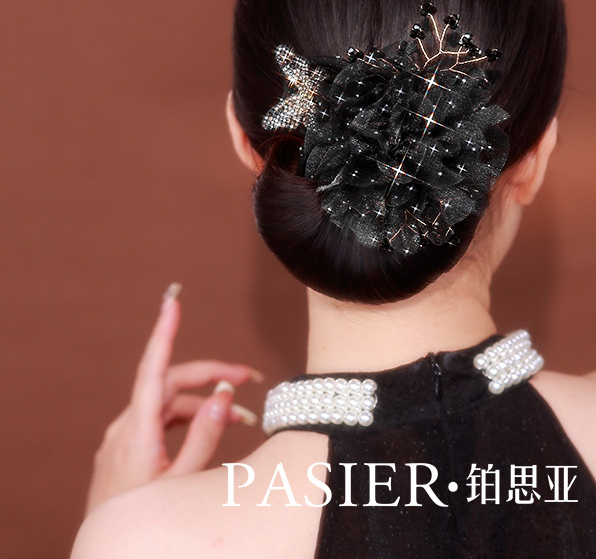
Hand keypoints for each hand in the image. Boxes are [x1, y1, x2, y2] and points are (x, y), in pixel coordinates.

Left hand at [85, 284, 261, 513]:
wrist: (106, 555)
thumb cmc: (146, 523)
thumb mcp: (184, 483)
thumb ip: (205, 436)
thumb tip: (222, 394)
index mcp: (137, 432)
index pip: (153, 369)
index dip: (164, 332)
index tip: (172, 301)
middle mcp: (125, 427)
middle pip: (171, 384)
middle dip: (212, 378)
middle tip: (251, 380)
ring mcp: (122, 438)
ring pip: (168, 403)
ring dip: (205, 405)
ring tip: (243, 421)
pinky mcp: (125, 448)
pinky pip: (159, 420)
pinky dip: (188, 419)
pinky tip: (213, 431)